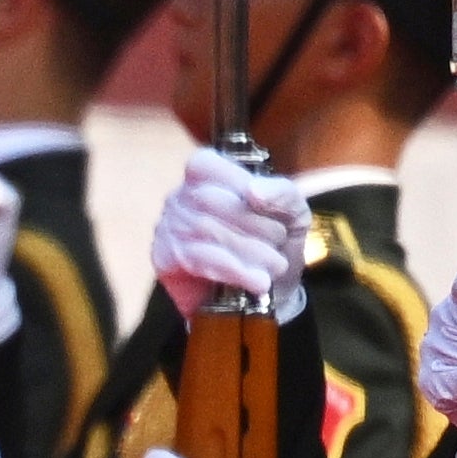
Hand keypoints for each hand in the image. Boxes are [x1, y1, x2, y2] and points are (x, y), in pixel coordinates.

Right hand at [152, 147, 310, 320]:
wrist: (270, 292)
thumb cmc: (275, 244)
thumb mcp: (292, 213)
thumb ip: (283, 193)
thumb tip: (254, 190)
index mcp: (207, 176)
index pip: (205, 164)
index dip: (236, 181)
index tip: (266, 205)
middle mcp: (180, 197)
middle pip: (209, 200)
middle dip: (253, 224)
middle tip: (279, 243)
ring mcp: (167, 227)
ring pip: (204, 230)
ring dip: (249, 250)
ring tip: (274, 266)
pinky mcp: (164, 259)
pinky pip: (196, 259)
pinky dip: (233, 269)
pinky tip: (256, 280)